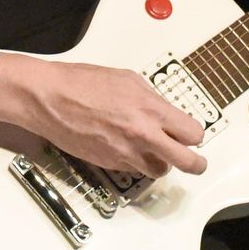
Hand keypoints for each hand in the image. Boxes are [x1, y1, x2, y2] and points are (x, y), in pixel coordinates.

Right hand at [0, 53, 208, 177]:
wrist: (51, 98)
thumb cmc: (83, 83)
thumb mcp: (128, 79)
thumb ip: (152, 99)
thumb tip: (164, 112)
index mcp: (151, 110)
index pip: (192, 134)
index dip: (194, 135)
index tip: (191, 134)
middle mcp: (142, 136)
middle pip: (186, 163)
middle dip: (195, 163)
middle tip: (197, 162)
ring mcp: (126, 154)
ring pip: (159, 170)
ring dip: (161, 162)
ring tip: (154, 150)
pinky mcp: (109, 164)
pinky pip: (133, 170)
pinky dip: (135, 162)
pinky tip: (125, 145)